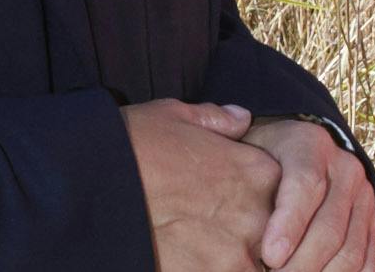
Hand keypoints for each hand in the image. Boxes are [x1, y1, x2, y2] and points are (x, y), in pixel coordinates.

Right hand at [124, 100, 280, 271]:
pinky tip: (188, 264)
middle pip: (278, 242)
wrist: (86, 187)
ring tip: (204, 252)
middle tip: (218, 238)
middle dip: (258, 245)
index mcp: (258, 171)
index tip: (239, 214)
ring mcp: (236, 253)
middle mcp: (257, 213)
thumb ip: (217, 120)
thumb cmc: (129, 147)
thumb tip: (240, 119)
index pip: (288, 199)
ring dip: (234, 261)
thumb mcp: (175, 116)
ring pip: (257, 267)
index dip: (263, 209)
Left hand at [241, 116, 374, 271]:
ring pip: (350, 249)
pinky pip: (367, 257)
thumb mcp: (240, 144)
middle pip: (330, 227)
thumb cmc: (254, 157)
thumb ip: (227, 139)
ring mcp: (362, 196)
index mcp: (310, 145)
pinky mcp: (371, 219)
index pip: (306, 184)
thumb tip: (232, 125)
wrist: (293, 152)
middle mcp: (344, 168)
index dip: (289, 224)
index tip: (269, 256)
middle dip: (302, 264)